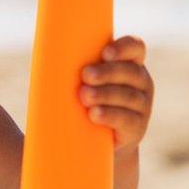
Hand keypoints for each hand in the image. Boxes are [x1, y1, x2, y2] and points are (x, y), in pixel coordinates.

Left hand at [78, 35, 153, 155]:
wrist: (96, 141)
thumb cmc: (84, 99)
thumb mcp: (84, 80)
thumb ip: (75, 65)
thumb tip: (46, 55)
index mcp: (130, 63)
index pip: (135, 47)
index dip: (124, 48)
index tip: (104, 53)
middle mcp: (141, 82)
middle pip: (130, 72)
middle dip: (107, 72)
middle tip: (86, 75)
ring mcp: (142, 106)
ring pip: (129, 96)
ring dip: (105, 94)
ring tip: (84, 96)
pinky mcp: (137, 128)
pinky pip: (127, 120)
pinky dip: (109, 115)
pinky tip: (94, 114)